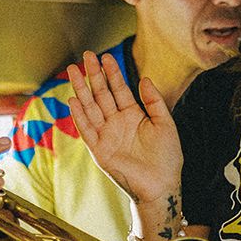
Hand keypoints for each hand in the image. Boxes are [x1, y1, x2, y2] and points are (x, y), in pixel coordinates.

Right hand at [65, 50, 184, 206]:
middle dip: (94, 75)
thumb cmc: (167, 158)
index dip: (112, 73)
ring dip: (81, 90)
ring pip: (91, 108)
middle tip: (86, 56)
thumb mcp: (165, 124)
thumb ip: (154, 101)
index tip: (105, 56)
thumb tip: (144, 78)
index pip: (119, 89)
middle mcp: (117, 123)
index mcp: (132, 115)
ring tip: (73, 71)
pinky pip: (87, 131)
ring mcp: (106, 136)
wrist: (162, 185)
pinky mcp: (100, 151)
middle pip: (101, 94)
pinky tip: (73, 100)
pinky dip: (80, 116)